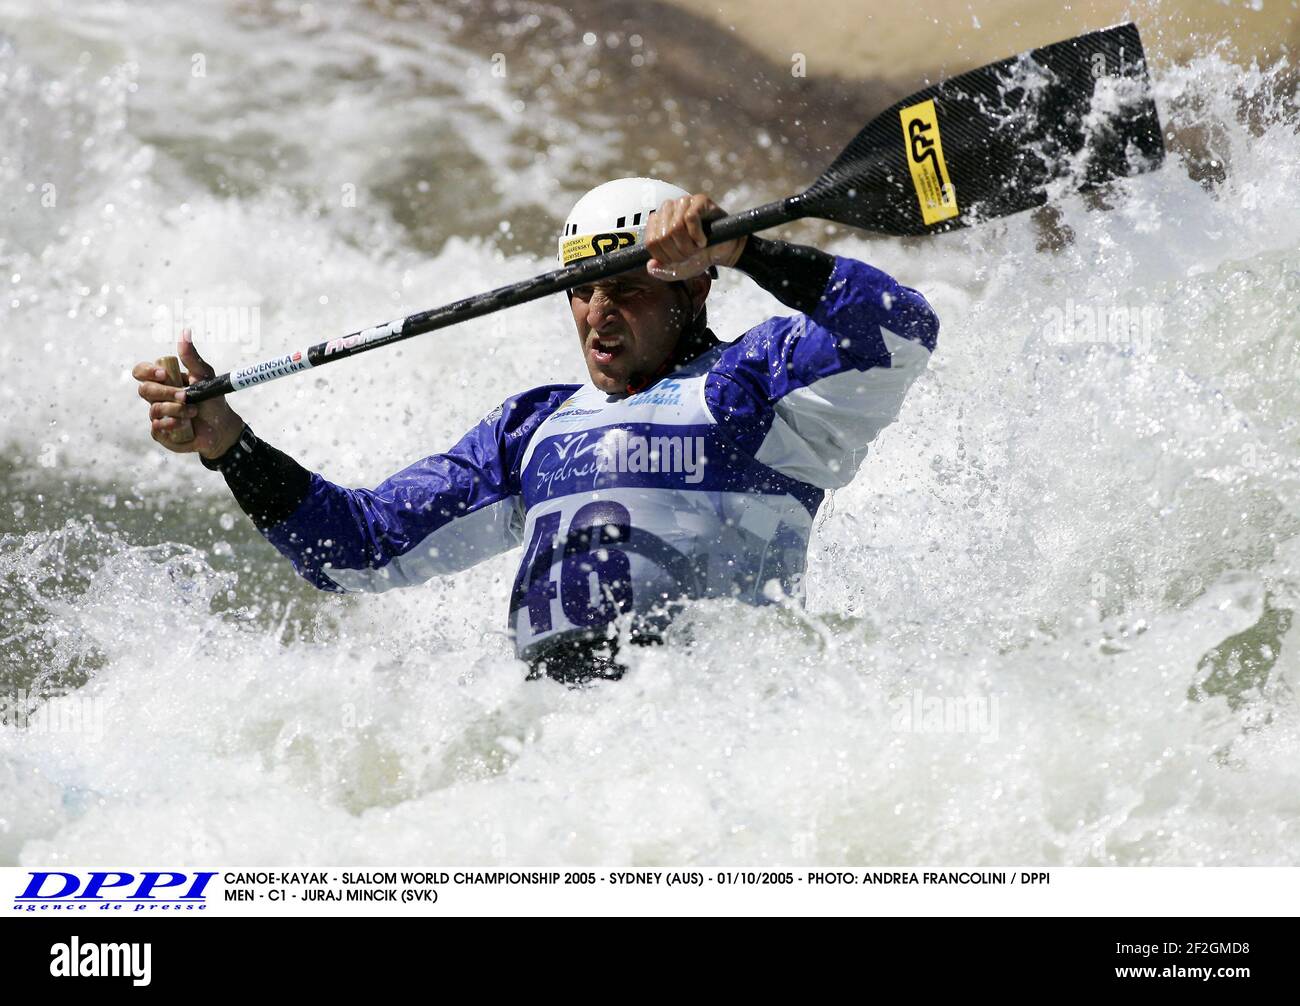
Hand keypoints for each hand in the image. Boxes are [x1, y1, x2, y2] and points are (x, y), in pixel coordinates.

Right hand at [133, 329, 243, 459]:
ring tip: (194, 411)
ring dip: (176, 410)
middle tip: (185, 395)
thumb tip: (185, 331)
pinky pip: (156, 428)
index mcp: (163, 380)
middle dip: (165, 393)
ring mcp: (157, 415)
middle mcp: (156, 397)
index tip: (163, 374)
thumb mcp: (205, 375)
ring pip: (153, 410)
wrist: (222, 426)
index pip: (141, 372)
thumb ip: (191, 356)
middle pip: (144, 390)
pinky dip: (170, 425)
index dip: (147, 372)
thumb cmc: (212, 398)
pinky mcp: (161, 433)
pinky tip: (183, 424)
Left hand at [644, 193, 746, 280]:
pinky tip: (703, 240)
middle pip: (663, 236)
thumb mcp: (678, 270)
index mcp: (657, 223)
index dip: (665, 257)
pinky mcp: (699, 201)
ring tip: (697, 248)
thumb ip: (662, 271)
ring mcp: (682, 203)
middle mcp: (667, 210)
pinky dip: (697, 235)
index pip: (651, 242)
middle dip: (678, 253)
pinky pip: (690, 218)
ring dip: (688, 245)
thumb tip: (651, 265)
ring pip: (676, 227)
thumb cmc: (699, 257)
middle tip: (690, 255)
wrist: (722, 250)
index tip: (677, 260)